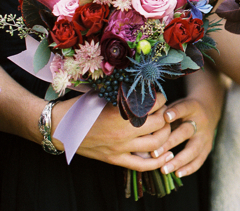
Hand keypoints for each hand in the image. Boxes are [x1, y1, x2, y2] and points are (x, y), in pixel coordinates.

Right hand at [54, 94, 173, 171]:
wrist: (57, 127)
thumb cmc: (80, 107)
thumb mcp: (103, 94)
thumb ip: (124, 93)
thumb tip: (144, 87)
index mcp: (121, 111)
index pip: (154, 103)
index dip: (161, 98)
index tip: (159, 96)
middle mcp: (123, 130)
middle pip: (160, 122)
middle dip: (166, 114)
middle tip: (163, 110)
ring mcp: (120, 147)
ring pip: (156, 143)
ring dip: (166, 134)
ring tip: (164, 126)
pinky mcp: (115, 159)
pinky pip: (142, 165)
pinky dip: (158, 161)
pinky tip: (168, 155)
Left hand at [154, 97, 215, 177]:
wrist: (210, 110)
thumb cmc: (185, 110)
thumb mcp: (177, 104)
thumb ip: (164, 113)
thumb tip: (144, 125)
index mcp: (192, 107)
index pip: (184, 108)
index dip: (175, 112)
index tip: (165, 117)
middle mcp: (201, 121)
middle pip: (186, 132)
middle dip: (170, 143)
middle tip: (154, 154)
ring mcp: (205, 136)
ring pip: (193, 149)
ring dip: (178, 161)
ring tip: (164, 169)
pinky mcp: (208, 147)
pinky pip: (199, 160)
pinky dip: (189, 168)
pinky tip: (177, 174)